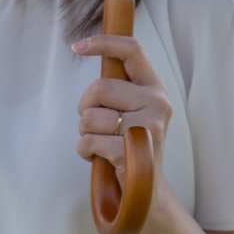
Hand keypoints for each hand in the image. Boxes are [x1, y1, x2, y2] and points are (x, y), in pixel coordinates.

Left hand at [74, 33, 172, 181]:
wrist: (147, 190)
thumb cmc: (129, 142)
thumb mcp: (131, 108)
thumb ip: (119, 85)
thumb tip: (86, 47)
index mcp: (155, 87)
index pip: (132, 50)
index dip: (103, 43)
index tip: (76, 46)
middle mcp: (157, 103)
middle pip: (100, 86)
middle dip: (85, 105)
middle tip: (93, 121)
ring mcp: (148, 127)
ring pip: (90, 116)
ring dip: (85, 131)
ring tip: (100, 140)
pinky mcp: (135, 151)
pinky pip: (90, 141)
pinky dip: (85, 150)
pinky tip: (97, 156)